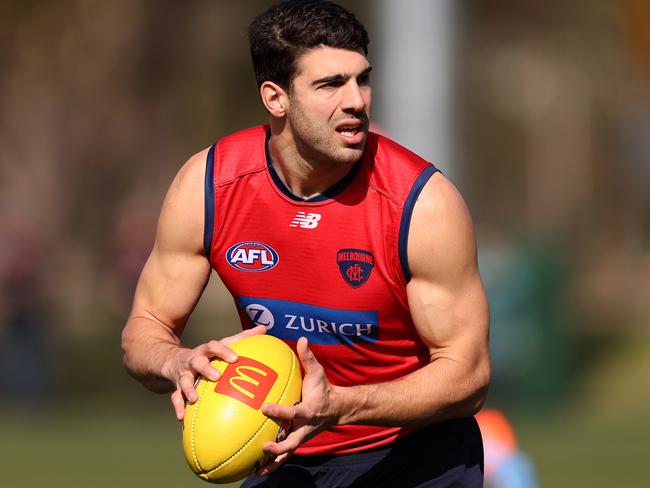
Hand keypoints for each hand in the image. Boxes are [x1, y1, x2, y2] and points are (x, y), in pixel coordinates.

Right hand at [165, 325, 266, 420]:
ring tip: (194, 399)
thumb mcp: (222, 344)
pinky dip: (178, 407)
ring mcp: (184, 374)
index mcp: (206, 350)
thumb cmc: (208, 354)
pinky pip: (176, 397)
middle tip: (217, 377)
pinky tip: (181, 417)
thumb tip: (264, 329)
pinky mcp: (177, 387)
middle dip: (206, 369)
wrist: (175, 361)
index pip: (213, 346)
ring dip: (188, 389)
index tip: (235, 359)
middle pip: (197, 362)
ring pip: (184, 380)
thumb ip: (243, 338)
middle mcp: (194, 360)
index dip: (223, 351)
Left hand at [258, 337, 340, 474]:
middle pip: (292, 442)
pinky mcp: (298, 442)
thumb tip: (301, 339)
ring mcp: (302, 437)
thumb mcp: (318, 372)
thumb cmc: (324, 389)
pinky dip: (273, 463)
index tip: (264, 407)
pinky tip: (257, 468)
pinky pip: (285, 454)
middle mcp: (304, 428)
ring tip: (257, 470)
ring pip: (287, 454)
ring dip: (273, 462)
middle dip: (278, 446)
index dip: (279, 411)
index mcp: (308, 411)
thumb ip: (308, 357)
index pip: (292, 412)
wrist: (338, 409)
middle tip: (263, 446)